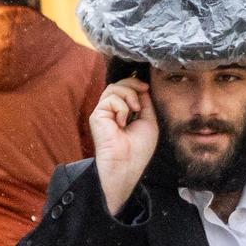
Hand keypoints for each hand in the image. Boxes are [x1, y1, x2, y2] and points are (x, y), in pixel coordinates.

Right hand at [91, 77, 157, 214]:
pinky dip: (122, 107)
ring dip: (129, 94)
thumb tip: (143, 88)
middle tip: (143, 89)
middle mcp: (110, 112)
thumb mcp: (148, 121)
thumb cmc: (138, 148)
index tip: (146, 87)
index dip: (135, 84)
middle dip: (132, 83)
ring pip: (113, 88)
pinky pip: (110, 99)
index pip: (124, 89)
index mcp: (122, 113)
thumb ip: (145, 104)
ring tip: (135, 109)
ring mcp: (103, 113)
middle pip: (117, 85)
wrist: (128, 162)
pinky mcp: (97, 115)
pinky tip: (122, 122)